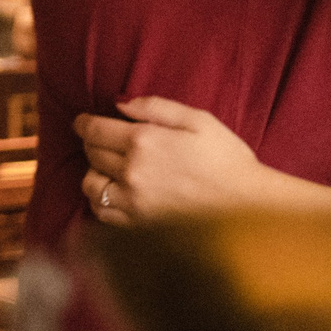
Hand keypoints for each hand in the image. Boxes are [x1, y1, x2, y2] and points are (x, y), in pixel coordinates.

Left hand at [76, 98, 295, 220]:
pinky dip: (101, 201)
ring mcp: (132, 202)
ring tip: (108, 168)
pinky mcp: (137, 226)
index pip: (94, 130)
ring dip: (93, 173)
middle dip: (92, 143)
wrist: (248, 207)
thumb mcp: (198, 120)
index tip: (82, 121)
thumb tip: (119, 103)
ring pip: (90, 185)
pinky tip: (114, 194)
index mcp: (144, 142)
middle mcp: (132, 172)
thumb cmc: (227, 159)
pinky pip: (101, 213)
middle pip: (91, 154)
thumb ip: (155, 107)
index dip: (83, 123)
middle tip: (102, 140)